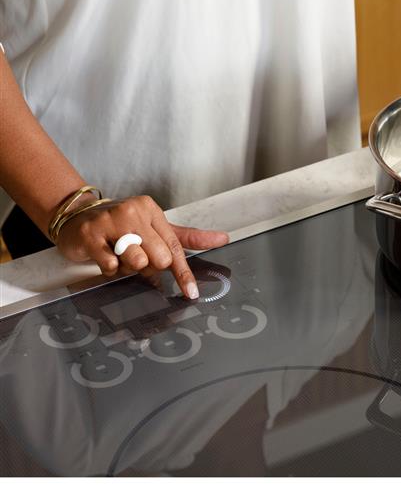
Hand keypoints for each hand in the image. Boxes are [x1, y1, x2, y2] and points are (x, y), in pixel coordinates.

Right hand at [56, 195, 228, 298]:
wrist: (76, 217)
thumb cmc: (121, 225)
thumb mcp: (156, 228)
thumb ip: (188, 237)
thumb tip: (222, 238)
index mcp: (150, 209)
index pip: (175, 245)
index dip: (184, 272)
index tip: (191, 292)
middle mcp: (132, 211)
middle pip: (158, 257)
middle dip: (150, 266)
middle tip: (137, 257)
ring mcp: (110, 221)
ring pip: (136, 262)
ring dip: (129, 267)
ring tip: (120, 255)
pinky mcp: (90, 234)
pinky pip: (110, 266)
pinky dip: (110, 269)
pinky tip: (105, 256)